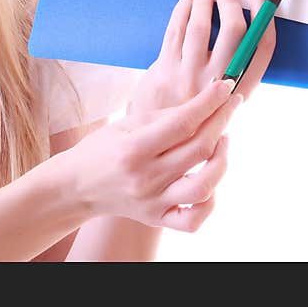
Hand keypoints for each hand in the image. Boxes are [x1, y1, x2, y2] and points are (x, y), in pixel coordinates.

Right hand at [58, 78, 242, 230]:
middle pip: (199, 148)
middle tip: (231, 103)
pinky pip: (194, 219)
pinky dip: (210, 201)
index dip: (209, 103)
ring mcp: (153, 202)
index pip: (183, 123)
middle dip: (222, 119)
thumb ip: (164, 118)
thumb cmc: (102, 148)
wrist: (76, 186)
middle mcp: (145, 178)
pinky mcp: (157, 219)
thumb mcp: (125, 123)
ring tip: (222, 140)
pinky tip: (209, 178)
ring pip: (204, 185)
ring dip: (222, 159)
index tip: (225, 87)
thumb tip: (203, 107)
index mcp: (132, 148)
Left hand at [129, 0, 276, 113]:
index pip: (264, 48)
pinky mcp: (164, 71)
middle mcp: (219, 85)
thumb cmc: (190, 120)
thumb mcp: (222, 106)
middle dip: (232, 0)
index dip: (266, 15)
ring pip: (201, 26)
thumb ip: (232, 77)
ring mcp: (190, 77)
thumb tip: (237, 28)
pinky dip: (183, 10)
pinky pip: (176, 31)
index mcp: (240, 92)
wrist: (156, 145)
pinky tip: (187, 1)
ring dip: (205, 0)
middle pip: (235, 31)